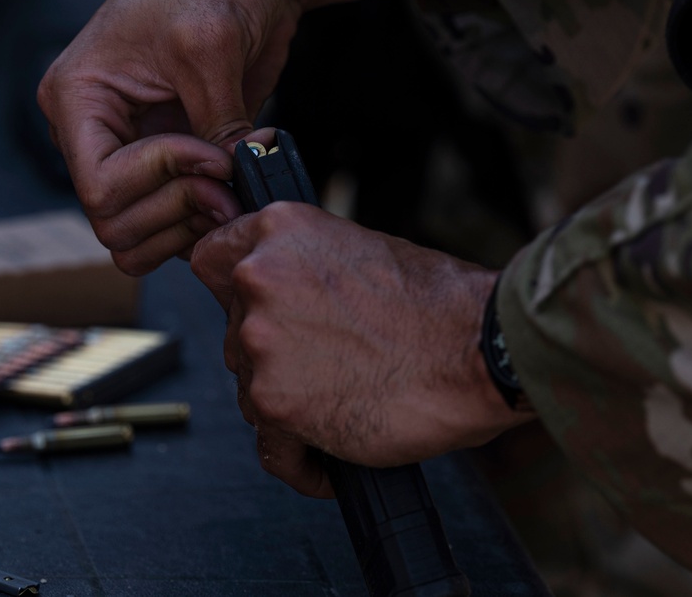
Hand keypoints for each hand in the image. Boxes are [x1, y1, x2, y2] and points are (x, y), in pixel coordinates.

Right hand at [38, 0, 300, 275]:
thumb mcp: (209, 50)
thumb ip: (215, 126)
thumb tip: (231, 185)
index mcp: (78, 98)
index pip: (99, 187)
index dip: (161, 181)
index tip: (214, 155)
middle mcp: (96, 132)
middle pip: (114, 222)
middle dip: (176, 210)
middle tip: (228, 182)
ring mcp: (135, 150)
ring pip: (138, 235)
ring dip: (190, 224)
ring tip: (235, 186)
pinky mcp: (173, 161)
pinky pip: (173, 222)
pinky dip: (205, 220)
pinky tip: (239, 186)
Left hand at [191, 204, 533, 496]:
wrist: (479, 349)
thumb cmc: (437, 303)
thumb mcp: (358, 249)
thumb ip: (301, 266)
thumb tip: (273, 290)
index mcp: (278, 231)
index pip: (212, 260)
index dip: (234, 292)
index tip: (252, 310)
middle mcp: (259, 279)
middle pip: (234, 332)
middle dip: (272, 354)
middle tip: (329, 364)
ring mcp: (262, 342)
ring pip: (249, 388)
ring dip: (287, 403)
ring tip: (345, 403)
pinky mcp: (276, 403)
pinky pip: (271, 447)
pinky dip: (301, 459)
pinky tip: (332, 454)